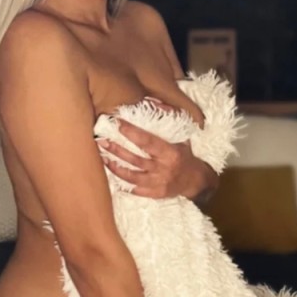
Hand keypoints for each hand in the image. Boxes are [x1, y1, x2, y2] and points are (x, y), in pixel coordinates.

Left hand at [97, 101, 216, 200]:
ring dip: (114, 166)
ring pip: (131, 176)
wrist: (195, 181)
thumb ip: (169, 119)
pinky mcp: (154, 194)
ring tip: (102, 157)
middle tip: (101, 141)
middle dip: (116, 150)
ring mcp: (158, 183)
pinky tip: (111, 175)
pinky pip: (134, 190)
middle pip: (134, 159)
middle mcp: (163, 169)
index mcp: (170, 153)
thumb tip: (154, 102)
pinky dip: (121, 183)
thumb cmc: (185, 155)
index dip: (131, 132)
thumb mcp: (182, 136)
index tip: (118, 124)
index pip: (147, 141)